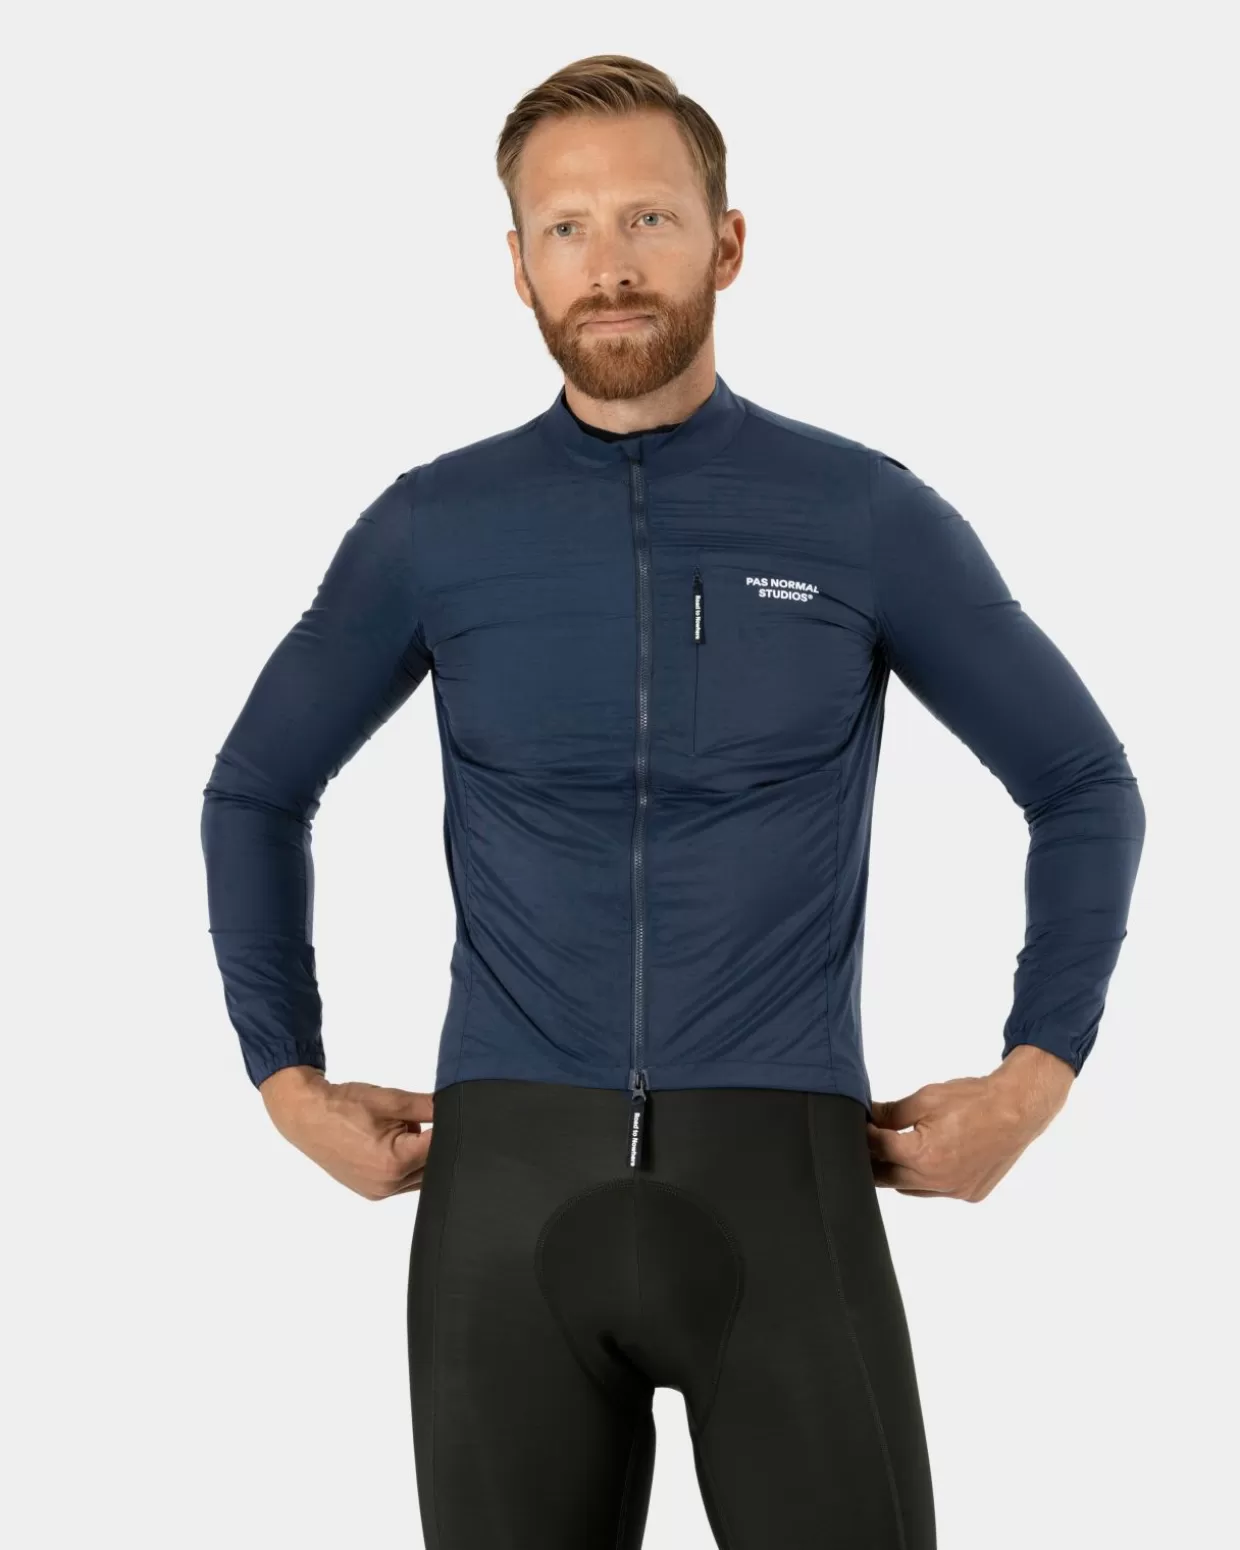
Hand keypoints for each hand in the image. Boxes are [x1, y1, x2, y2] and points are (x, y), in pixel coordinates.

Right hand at [259, 1066, 434, 1199]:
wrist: (306, 1116)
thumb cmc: (343, 1106)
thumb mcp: (391, 1100)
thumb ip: (428, 1105)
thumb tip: (455, 1105)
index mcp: (394, 1163)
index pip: (439, 1148)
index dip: (449, 1128)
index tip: (450, 1113)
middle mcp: (388, 1184)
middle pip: (432, 1165)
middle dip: (432, 1141)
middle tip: (419, 1117)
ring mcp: (378, 1191)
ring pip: (420, 1175)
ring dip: (418, 1153)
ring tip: (396, 1128)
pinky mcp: (371, 1191)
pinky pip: (402, 1180)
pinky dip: (404, 1162)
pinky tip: (388, 1140)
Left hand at [865, 1045, 1074, 1202]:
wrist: (1018, 1109)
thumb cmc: (974, 1100)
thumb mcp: (926, 1098)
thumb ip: (891, 1113)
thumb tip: (867, 1115)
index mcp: (923, 1156)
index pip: (879, 1149)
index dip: (865, 1135)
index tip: (857, 1127)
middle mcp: (938, 1181)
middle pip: (889, 1177)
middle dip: (874, 1160)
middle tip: (867, 1144)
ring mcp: (955, 1191)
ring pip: (911, 1189)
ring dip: (898, 1174)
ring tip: (892, 1152)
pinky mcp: (969, 1194)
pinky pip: (937, 1192)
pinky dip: (926, 1179)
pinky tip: (926, 1161)